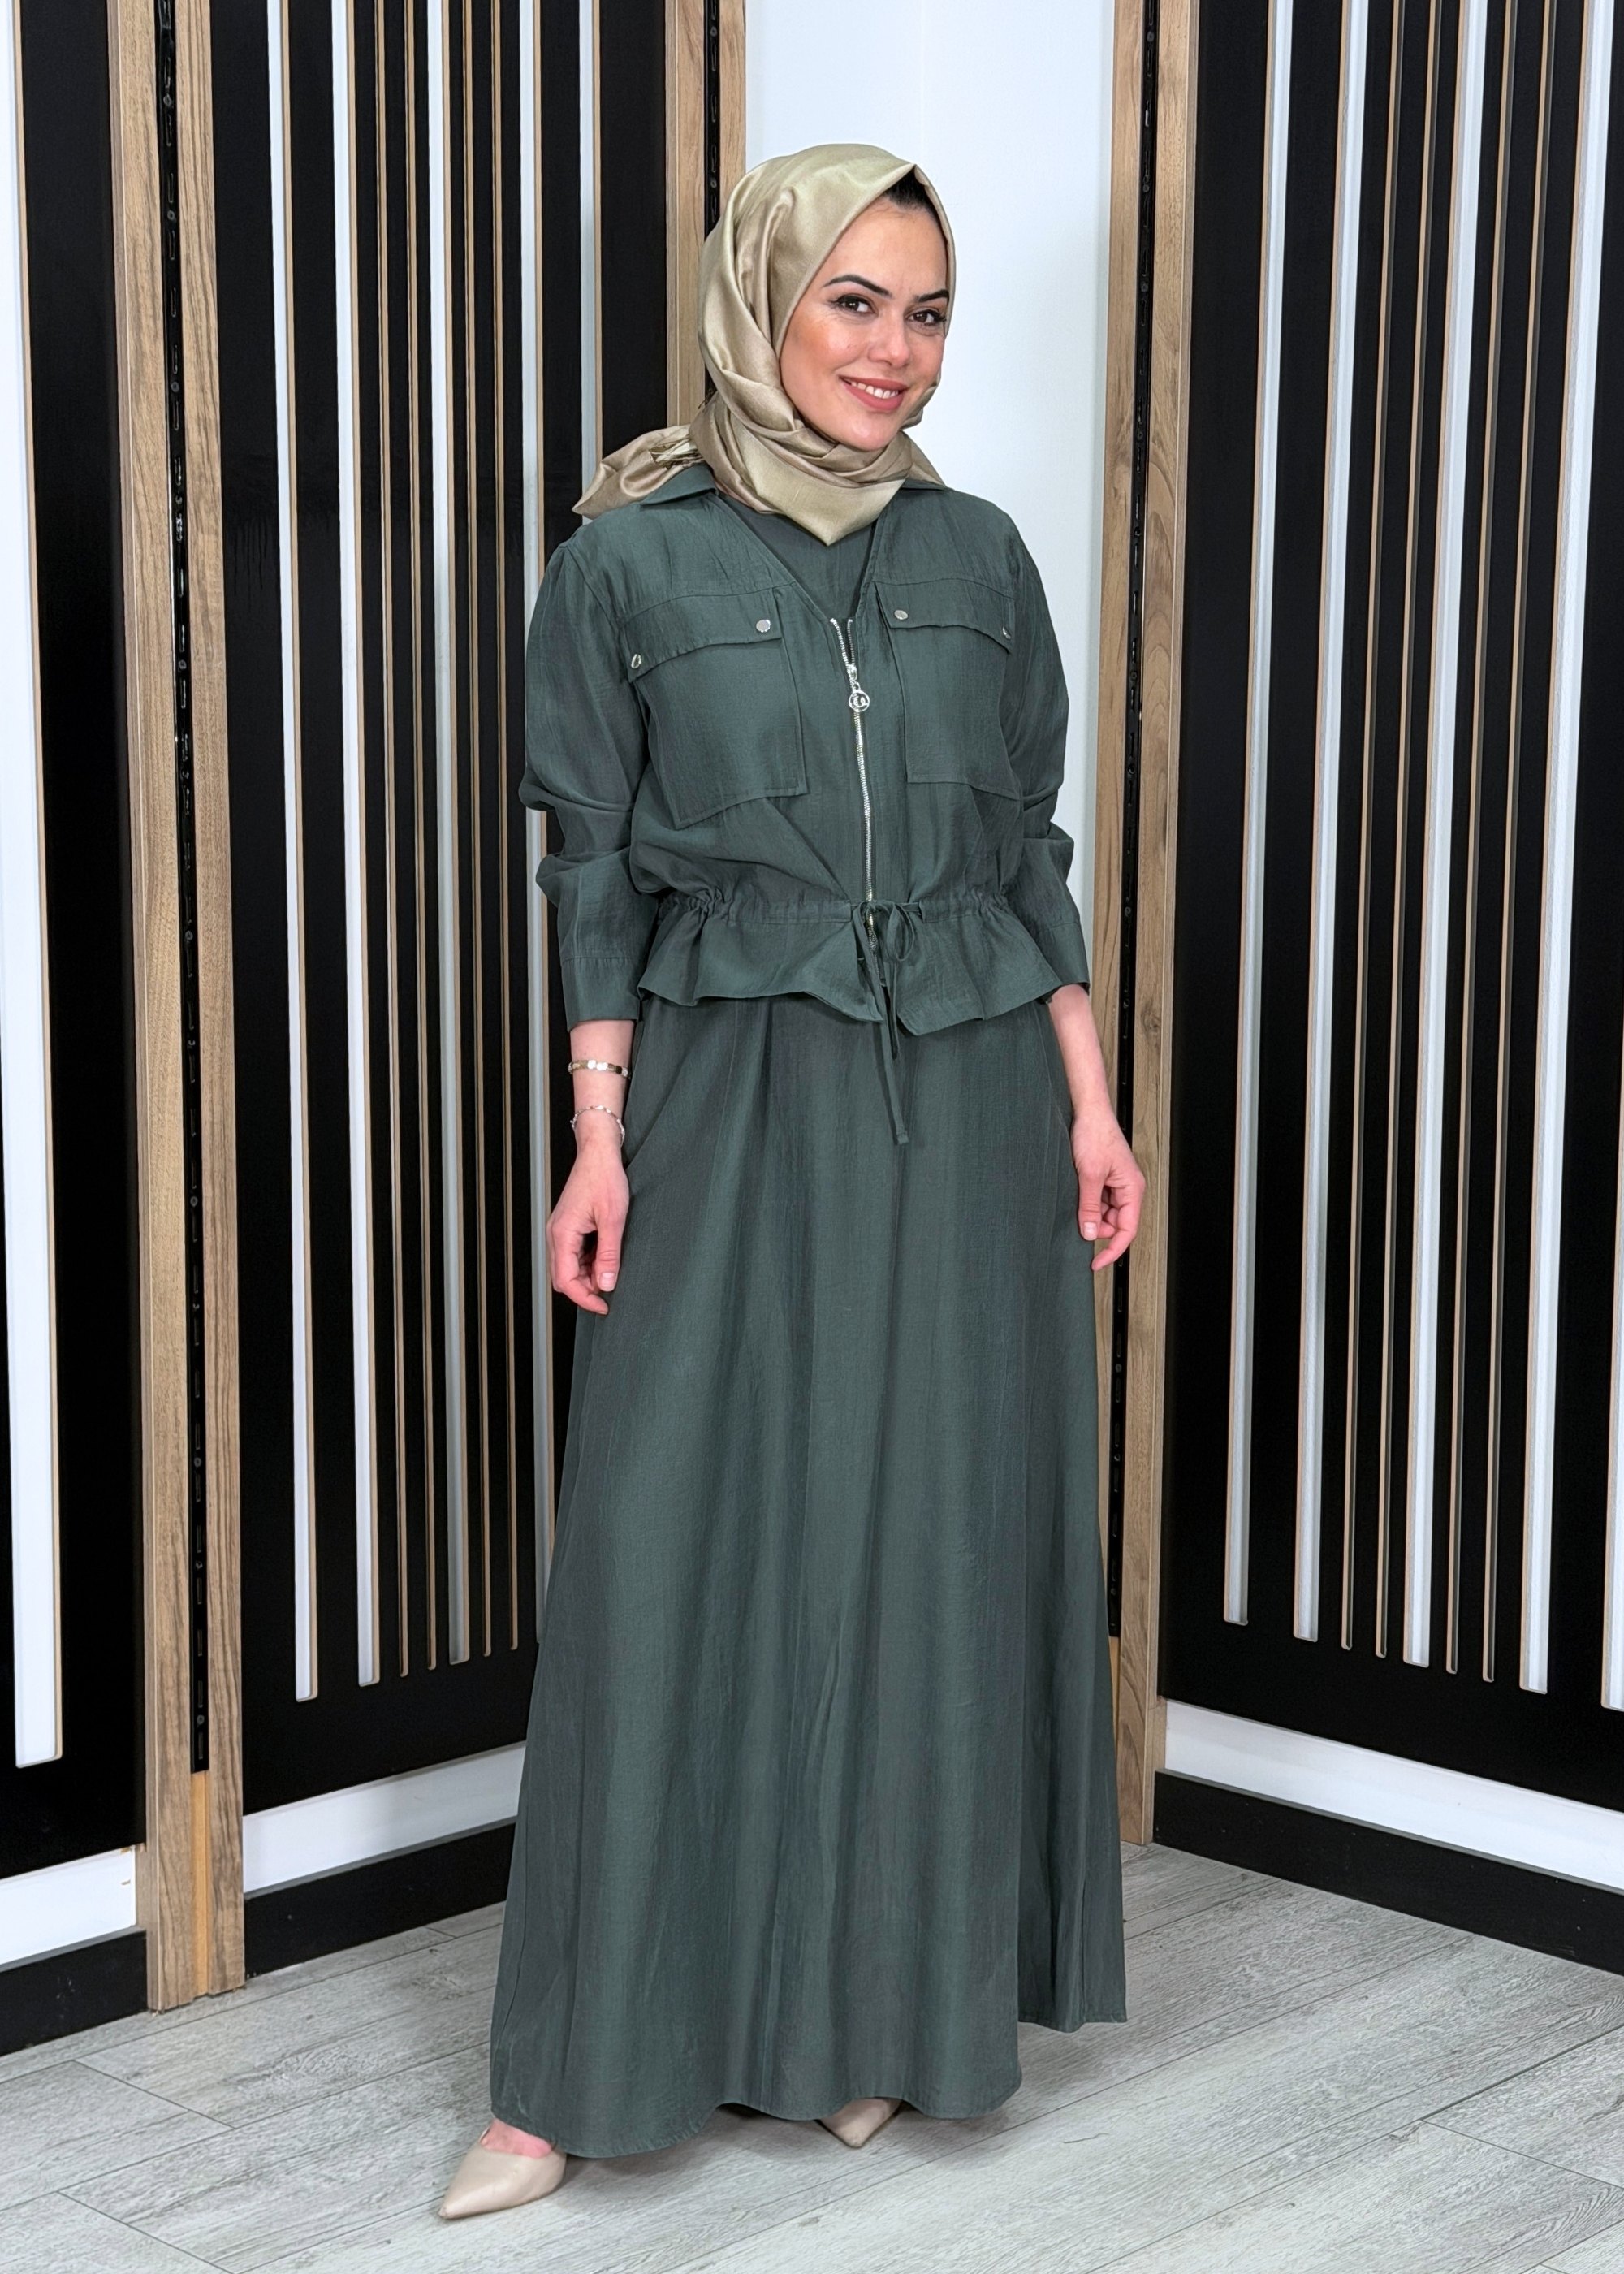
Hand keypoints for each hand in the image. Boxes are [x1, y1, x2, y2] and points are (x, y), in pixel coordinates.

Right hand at [548, 1123, 628, 1312]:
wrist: (598, 1153)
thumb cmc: (604, 1178)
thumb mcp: (613, 1220)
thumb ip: (608, 1255)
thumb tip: (607, 1284)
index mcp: (562, 1234)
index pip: (565, 1280)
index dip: (584, 1298)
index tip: (603, 1306)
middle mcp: (556, 1234)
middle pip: (563, 1277)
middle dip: (585, 1289)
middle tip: (610, 1291)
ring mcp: (561, 1230)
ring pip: (568, 1267)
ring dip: (587, 1275)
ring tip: (611, 1269)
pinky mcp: (568, 1227)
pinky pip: (573, 1254)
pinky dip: (588, 1262)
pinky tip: (605, 1257)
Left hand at [1070, 1100, 1143, 1269]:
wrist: (1088, 1112)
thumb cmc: (1095, 1135)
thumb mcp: (1089, 1175)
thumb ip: (1089, 1206)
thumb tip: (1088, 1232)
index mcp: (1132, 1189)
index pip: (1127, 1230)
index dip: (1112, 1250)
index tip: (1097, 1263)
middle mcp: (1128, 1189)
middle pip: (1115, 1224)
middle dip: (1096, 1226)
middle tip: (1078, 1220)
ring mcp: (1116, 1184)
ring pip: (1104, 1214)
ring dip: (1090, 1213)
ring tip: (1077, 1197)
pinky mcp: (1105, 1180)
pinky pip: (1098, 1201)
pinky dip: (1087, 1203)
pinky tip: (1078, 1193)